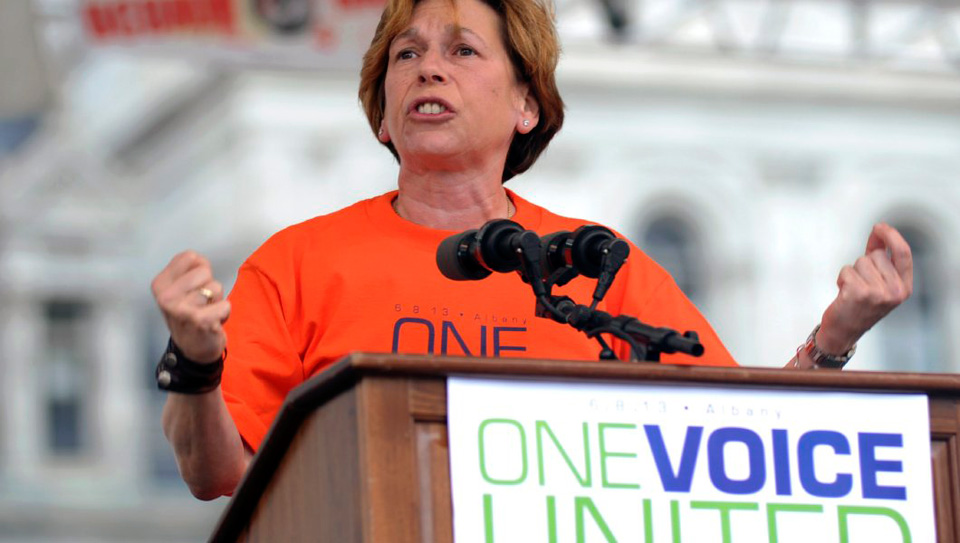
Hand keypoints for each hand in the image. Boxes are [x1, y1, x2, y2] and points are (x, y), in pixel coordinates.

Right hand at [151, 251, 230, 362]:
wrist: (193, 349)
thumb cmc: (189, 314)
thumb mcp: (180, 289)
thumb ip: (189, 269)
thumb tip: (199, 259)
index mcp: (160, 284)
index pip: (189, 257)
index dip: (199, 269)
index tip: (194, 286)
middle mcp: (166, 297)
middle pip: (204, 271)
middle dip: (208, 286)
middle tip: (201, 303)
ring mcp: (182, 310)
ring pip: (216, 287)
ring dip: (216, 300)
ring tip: (206, 312)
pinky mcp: (201, 321)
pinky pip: (226, 304)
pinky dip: (224, 313)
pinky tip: (212, 322)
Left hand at [817, 223, 912, 353]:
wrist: (843, 332)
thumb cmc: (859, 305)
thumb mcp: (878, 283)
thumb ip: (880, 258)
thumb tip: (879, 234)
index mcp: (904, 287)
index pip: (904, 253)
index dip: (892, 236)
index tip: (880, 227)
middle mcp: (895, 291)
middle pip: (876, 255)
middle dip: (863, 264)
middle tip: (861, 284)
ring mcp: (879, 293)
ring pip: (860, 262)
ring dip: (851, 273)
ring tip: (852, 290)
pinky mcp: (860, 293)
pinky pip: (847, 270)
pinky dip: (842, 278)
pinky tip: (844, 294)